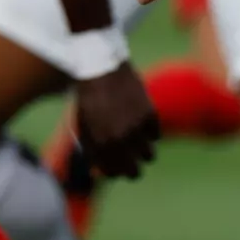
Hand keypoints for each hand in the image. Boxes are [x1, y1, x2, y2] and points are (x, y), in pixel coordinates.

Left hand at [72, 62, 158, 179]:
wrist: (101, 67)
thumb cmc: (89, 97)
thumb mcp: (84, 127)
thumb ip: (91, 151)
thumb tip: (96, 173)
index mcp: (100, 144)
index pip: (113, 173)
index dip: (114, 172)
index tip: (116, 166)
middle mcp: (119, 138)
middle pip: (135, 172)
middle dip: (132, 170)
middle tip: (131, 161)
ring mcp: (136, 126)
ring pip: (149, 156)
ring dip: (143, 152)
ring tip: (137, 143)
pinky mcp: (149, 113)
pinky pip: (156, 135)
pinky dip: (150, 133)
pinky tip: (141, 124)